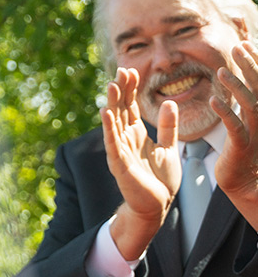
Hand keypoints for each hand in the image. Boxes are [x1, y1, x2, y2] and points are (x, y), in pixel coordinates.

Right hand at [102, 67, 179, 257]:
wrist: (157, 205)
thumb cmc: (160, 180)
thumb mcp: (169, 147)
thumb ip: (168, 126)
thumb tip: (169, 102)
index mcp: (136, 134)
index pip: (130, 107)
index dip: (131, 89)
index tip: (132, 71)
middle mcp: (124, 139)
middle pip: (121, 110)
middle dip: (121, 91)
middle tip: (121, 71)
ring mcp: (120, 150)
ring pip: (114, 122)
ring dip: (113, 103)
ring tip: (113, 85)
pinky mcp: (119, 163)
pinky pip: (112, 141)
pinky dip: (108, 126)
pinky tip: (106, 111)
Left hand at [213, 41, 257, 224]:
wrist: (248, 184)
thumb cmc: (246, 151)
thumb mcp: (249, 122)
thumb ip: (247, 100)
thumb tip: (237, 77)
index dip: (257, 62)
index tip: (246, 41)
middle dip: (251, 66)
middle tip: (238, 46)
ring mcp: (257, 133)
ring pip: (250, 106)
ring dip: (237, 87)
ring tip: (220, 72)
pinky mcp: (243, 147)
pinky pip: (236, 128)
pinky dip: (226, 113)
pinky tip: (213, 101)